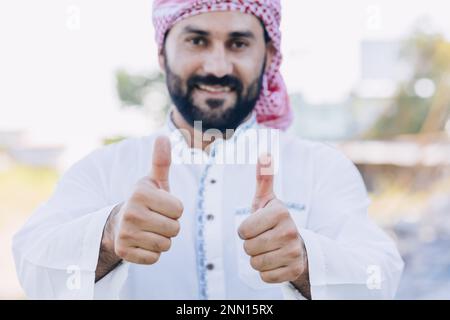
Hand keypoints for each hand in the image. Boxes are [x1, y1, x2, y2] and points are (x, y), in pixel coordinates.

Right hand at [111, 136, 183, 264]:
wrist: (119, 223)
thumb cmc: (145, 200)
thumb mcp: (154, 181)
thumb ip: (161, 161)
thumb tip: (164, 136)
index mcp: (140, 193)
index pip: (179, 209)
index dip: (174, 209)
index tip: (161, 205)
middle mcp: (130, 212)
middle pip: (175, 228)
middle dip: (170, 225)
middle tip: (155, 219)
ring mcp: (125, 233)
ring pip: (166, 244)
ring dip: (162, 239)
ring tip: (149, 230)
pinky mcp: (124, 252)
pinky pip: (155, 258)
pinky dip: (152, 253)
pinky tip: (142, 242)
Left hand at [238, 154, 308, 285]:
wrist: (297, 245)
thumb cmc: (273, 221)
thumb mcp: (267, 201)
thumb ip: (263, 179)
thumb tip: (264, 153)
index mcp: (281, 212)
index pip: (243, 230)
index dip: (244, 230)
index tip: (255, 226)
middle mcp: (291, 231)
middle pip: (248, 248)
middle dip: (250, 245)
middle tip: (262, 239)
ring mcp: (294, 252)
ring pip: (255, 264)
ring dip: (257, 259)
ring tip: (268, 250)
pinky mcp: (294, 271)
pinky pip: (265, 277)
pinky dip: (266, 272)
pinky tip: (275, 262)